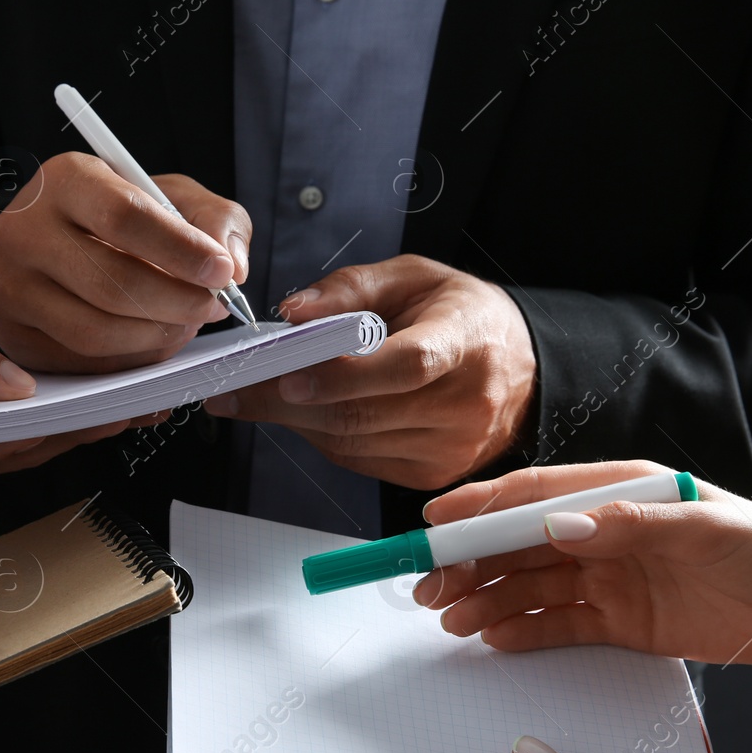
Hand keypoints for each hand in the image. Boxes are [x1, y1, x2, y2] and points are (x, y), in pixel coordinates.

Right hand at [0, 152, 250, 372]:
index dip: (182, 251)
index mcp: (66, 180)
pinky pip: (83, 363)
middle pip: (111, 283)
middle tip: (211, 307)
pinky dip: (131, 360)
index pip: (125, 217)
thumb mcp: (173, 197)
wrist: (58, 239)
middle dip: (178, 303)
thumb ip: (215, 219)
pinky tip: (152, 339)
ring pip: (96, 332)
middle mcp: (25, 231)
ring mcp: (11, 287)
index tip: (221, 272)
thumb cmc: (121, 217)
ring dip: (157, 337)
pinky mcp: (15, 334)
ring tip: (185, 322)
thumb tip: (232, 265)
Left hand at [204, 255, 535, 490]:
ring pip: (352, 441)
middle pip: (365, 412)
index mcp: (467, 341)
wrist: (519, 369)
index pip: (408, 366)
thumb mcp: (413, 278)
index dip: (346, 374)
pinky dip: (320, 436)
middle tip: (232, 386)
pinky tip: (300, 412)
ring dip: (293, 420)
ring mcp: (450, 447)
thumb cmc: (460, 316)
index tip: (290, 375)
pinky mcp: (432, 474)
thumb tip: (292, 312)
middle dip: (285, 401)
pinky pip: (358, 459)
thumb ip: (350, 289)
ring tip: (249, 395)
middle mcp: (466, 402)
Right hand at [414, 461, 751, 679]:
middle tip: (426, 586)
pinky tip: (490, 637)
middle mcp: (606, 531)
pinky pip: (558, 625)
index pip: (536, 495)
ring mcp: (610, 578)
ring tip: (448, 621)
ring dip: (486, 600)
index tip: (435, 521)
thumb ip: (631, 525)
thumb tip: (560, 527)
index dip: (481, 506)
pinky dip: (522, 631)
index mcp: (623, 490)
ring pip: (529, 587)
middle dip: (468, 562)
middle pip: (520, 545)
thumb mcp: (706, 528)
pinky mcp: (620, 622)